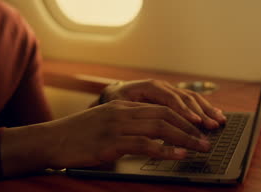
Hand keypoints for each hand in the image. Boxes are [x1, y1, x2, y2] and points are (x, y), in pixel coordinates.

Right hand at [1, 100, 210, 175]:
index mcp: (124, 105)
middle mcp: (124, 111)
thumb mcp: (105, 121)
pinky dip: (164, 150)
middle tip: (208, 137)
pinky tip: (178, 155)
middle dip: (191, 126)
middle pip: (166, 114)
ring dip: (185, 138)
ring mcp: (117, 125)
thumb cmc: (78, 134)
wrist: (51, 139)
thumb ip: (128, 123)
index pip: (162, 106)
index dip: (184, 115)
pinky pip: (144, 144)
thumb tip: (153, 134)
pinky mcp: (111, 142)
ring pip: (159, 127)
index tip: (200, 125)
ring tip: (201, 147)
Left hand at [98, 79, 225, 128]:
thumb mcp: (120, 107)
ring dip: (207, 110)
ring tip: (219, 121)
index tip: (195, 122)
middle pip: (186, 98)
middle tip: (212, 126)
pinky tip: (217, 114)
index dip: (185, 111)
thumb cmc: (116, 102)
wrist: (115, 94)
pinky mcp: (174, 97)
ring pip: (193, 99)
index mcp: (151, 86)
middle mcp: (163, 86)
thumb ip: (135, 114)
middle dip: (201, 113)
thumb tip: (148, 125)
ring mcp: (170, 90)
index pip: (171, 98)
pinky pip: (193, 101)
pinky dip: (206, 108)